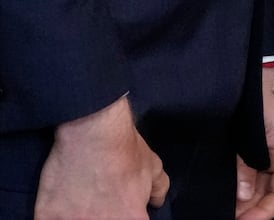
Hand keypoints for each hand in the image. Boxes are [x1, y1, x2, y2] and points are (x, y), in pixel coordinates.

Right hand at [34, 96, 168, 219]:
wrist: (92, 131)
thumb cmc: (124, 149)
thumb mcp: (152, 166)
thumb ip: (158, 189)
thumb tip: (156, 201)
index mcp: (131, 219)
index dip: (127, 216)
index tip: (120, 210)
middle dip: (102, 216)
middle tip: (98, 203)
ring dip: (77, 216)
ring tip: (81, 201)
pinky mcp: (46, 216)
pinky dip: (53, 214)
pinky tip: (60, 202)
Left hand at [235, 59, 273, 219]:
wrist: (259, 51)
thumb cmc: (258, 84)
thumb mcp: (250, 128)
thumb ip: (246, 165)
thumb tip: (244, 197)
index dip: (263, 215)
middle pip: (272, 188)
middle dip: (252, 207)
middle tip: (225, 217)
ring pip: (263, 176)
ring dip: (247, 194)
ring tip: (223, 206)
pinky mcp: (265, 128)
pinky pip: (257, 161)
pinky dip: (245, 176)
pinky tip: (228, 183)